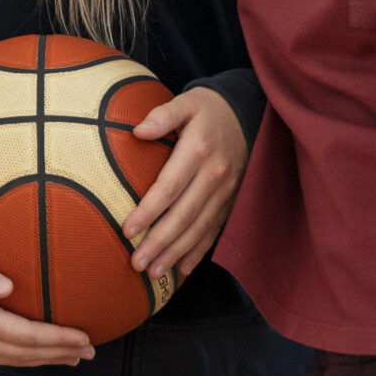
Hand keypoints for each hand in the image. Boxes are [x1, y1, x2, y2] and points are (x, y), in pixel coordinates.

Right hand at [0, 246, 90, 365]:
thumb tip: (8, 285)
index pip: (24, 335)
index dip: (56, 338)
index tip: (83, 336)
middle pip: (25, 353)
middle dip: (60, 352)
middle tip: (90, 350)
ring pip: (14, 359)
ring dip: (46, 359)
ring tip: (73, 357)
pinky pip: (1, 357)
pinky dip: (24, 358)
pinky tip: (34, 354)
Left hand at [121, 86, 246, 279]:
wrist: (248, 113)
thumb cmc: (208, 109)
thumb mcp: (187, 102)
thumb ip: (162, 115)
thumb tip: (138, 131)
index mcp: (198, 151)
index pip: (169, 187)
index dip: (149, 211)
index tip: (127, 230)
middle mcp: (215, 176)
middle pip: (184, 216)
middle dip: (160, 243)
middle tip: (136, 263)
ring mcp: (226, 191)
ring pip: (199, 228)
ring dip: (177, 253)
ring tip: (154, 272)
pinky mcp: (231, 200)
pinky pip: (214, 230)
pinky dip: (199, 251)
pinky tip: (184, 269)